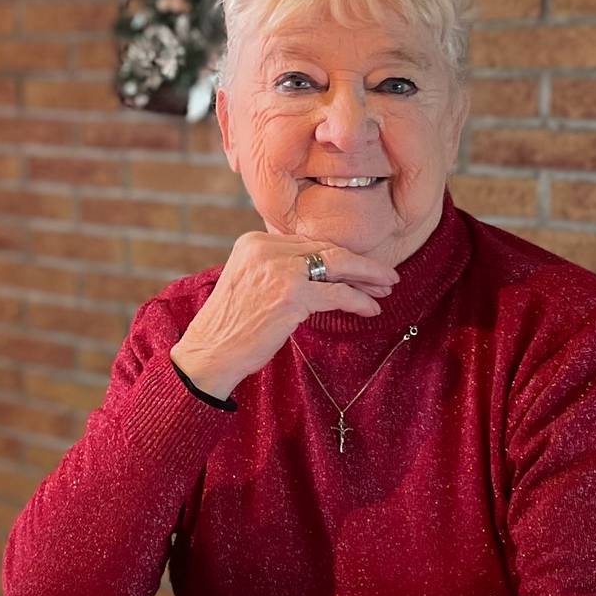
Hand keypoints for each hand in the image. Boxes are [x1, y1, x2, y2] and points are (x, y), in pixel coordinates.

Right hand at [169, 233, 398, 399]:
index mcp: (254, 242)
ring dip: (367, 278)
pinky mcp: (292, 295)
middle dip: (361, 264)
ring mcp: (280, 270)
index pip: (308, 243)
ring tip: (386, 289)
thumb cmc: (230, 327)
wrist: (209, 353)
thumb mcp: (248, 283)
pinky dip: (358, 301)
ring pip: (338, 266)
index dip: (339, 256)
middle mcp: (266, 249)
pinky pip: (337, 294)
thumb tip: (318, 270)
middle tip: (385, 276)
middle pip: (327, 249)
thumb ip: (275, 268)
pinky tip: (369, 309)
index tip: (360, 268)